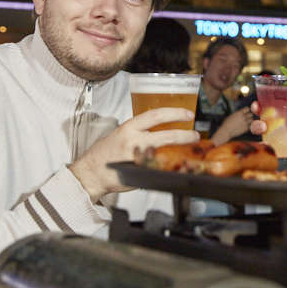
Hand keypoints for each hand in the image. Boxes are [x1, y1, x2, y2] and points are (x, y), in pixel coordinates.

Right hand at [69, 107, 198, 202]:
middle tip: (195, 135)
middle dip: (184, 135)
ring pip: (165, 154)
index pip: (156, 115)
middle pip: (165, 135)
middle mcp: (133, 141)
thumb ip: (140, 131)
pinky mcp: (138, 174)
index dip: (175, 113)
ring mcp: (136, 159)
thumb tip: (162, 127)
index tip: (188, 114)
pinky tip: (179, 166)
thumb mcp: (121, 133)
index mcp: (129, 128)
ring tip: (190, 151)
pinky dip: (170, 168)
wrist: (91, 172)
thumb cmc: (106, 153)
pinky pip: (158, 169)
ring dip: (180, 152)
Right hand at [211, 107, 253, 144]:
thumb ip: (237, 114)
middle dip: (249, 115)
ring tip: (248, 121)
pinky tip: (246, 126)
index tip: (247, 110)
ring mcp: (245, 123)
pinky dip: (249, 126)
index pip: (247, 109)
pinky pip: (250, 126)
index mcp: (239, 113)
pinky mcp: (246, 128)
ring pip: (251, 120)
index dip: (247, 110)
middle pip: (250, 114)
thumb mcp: (231, 116)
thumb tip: (240, 114)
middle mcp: (243, 117)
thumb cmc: (226, 123)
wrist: (226, 131)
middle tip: (248, 116)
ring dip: (250, 120)